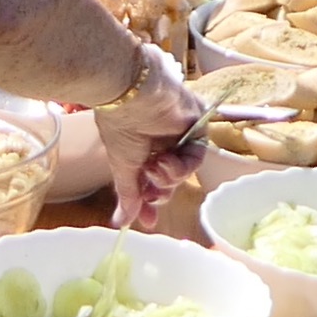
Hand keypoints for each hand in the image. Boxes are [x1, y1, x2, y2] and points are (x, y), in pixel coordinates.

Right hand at [92, 45, 203, 229]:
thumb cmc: (120, 124)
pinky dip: (182, 166)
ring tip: (154, 169)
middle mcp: (161, 139)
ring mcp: (179, 132)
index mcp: (141, 145)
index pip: (150, 180)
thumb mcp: (123, 166)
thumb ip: (128, 195)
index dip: (149, 202)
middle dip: (159, 191)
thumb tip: (121, 223)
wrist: (129, 94)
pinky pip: (196, 156)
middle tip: (149, 193)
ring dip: (168, 178)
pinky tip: (166, 161)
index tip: (147, 221)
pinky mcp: (196, 123)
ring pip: (183, 170)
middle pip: (169, 178)